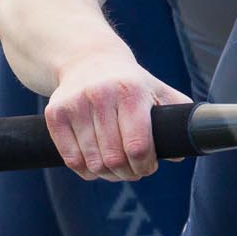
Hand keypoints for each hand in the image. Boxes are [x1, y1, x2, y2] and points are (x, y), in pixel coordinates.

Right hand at [44, 50, 187, 181]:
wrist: (88, 60)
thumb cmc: (130, 83)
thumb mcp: (158, 90)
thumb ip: (178, 117)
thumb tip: (181, 151)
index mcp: (131, 90)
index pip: (137, 145)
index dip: (145, 165)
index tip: (149, 166)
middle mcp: (100, 95)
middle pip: (114, 159)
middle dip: (129, 173)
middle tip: (134, 171)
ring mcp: (75, 105)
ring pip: (93, 163)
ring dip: (108, 175)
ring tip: (117, 168)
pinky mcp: (55, 114)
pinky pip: (71, 160)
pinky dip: (86, 171)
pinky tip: (96, 165)